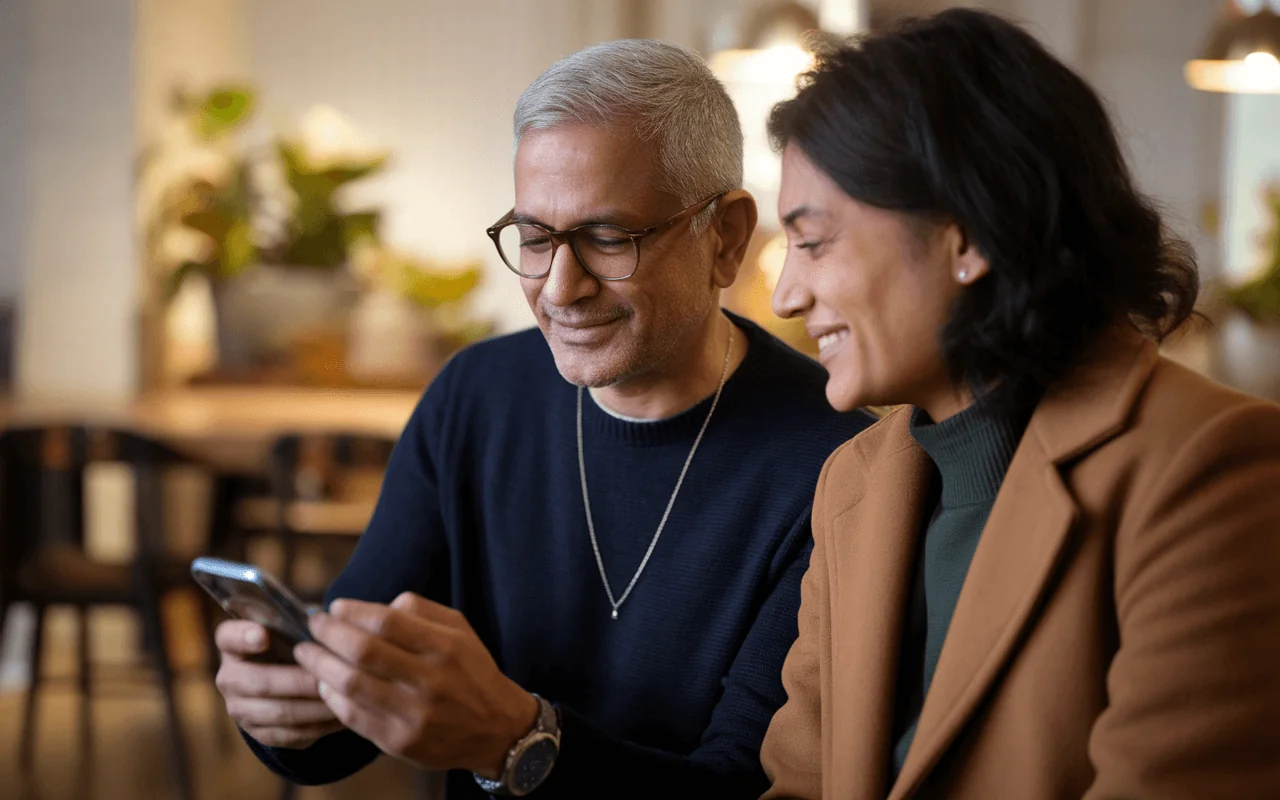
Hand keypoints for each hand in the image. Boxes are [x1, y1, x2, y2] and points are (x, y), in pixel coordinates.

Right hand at [213, 620, 344, 748]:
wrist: (282, 685)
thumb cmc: (290, 646)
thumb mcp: (290, 630)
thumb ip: (299, 624)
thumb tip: (327, 621)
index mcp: (232, 644)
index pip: (229, 637)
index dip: (243, 637)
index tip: (264, 636)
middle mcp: (228, 677)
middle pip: (259, 682)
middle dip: (299, 680)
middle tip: (330, 675)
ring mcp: (239, 709)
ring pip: (278, 712)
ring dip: (314, 706)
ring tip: (343, 698)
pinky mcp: (258, 733)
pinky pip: (289, 734)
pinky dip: (318, 726)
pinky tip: (340, 716)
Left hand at [295, 592, 538, 776]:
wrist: (495, 728)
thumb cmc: (471, 671)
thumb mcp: (459, 630)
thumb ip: (420, 610)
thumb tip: (375, 606)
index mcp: (444, 647)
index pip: (386, 621)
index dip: (353, 611)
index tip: (335, 607)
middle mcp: (429, 681)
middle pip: (363, 651)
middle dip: (328, 634)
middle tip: (313, 626)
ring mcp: (413, 715)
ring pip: (351, 685)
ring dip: (320, 666)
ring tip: (308, 654)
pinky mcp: (399, 742)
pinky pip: (353, 717)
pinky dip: (332, 697)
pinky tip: (325, 684)